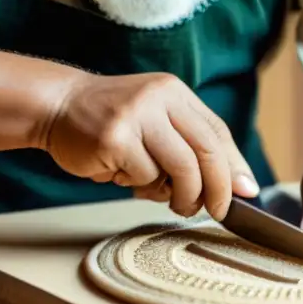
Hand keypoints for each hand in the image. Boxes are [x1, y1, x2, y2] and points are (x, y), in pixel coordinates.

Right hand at [45, 72, 258, 218]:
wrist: (57, 105)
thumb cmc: (110, 121)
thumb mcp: (155, 120)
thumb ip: (190, 145)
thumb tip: (238, 185)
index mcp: (173, 92)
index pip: (217, 132)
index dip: (234, 166)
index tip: (245, 193)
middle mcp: (158, 99)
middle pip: (206, 151)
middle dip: (216, 189)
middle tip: (215, 211)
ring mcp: (136, 117)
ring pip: (179, 168)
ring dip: (179, 195)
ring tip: (165, 198)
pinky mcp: (114, 139)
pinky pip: (144, 176)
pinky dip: (138, 185)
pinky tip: (120, 174)